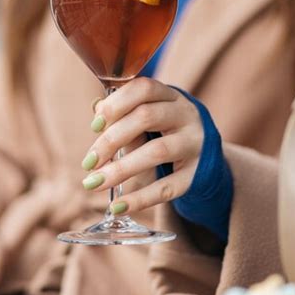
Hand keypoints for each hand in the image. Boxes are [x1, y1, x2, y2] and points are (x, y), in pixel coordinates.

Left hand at [83, 78, 203, 213]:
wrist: (206, 156)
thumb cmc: (165, 130)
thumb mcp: (150, 115)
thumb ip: (123, 113)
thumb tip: (96, 113)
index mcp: (170, 96)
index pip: (143, 88)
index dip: (116, 103)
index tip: (94, 125)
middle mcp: (185, 115)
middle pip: (146, 117)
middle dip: (111, 139)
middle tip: (88, 162)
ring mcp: (194, 144)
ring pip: (157, 151)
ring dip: (120, 169)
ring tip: (93, 183)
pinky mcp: (196, 174)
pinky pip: (167, 187)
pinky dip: (140, 198)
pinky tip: (117, 206)